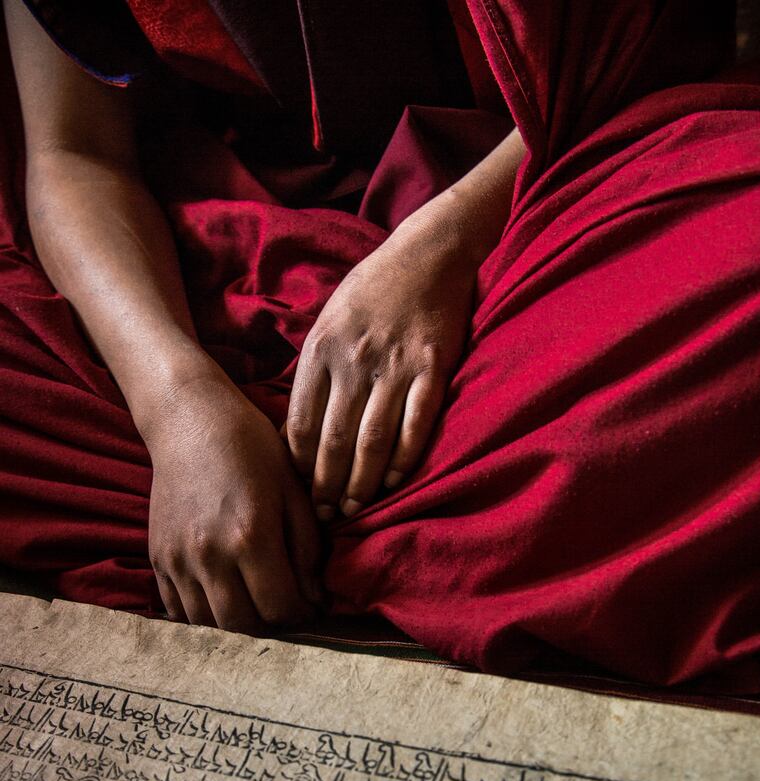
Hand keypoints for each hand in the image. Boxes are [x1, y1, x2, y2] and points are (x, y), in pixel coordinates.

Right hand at [146, 363, 320, 632]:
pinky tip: (224, 599)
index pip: (280, 607)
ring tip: (256, 606)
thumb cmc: (253, 451)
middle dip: (272, 626)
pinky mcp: (158, 558)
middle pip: (243, 625)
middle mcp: (209, 554)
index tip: (312, 606)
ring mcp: (177, 559)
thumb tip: (312, 598)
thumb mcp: (294, 493)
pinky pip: (178, 610)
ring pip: (208, 623)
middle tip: (286, 609)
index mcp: (251, 536)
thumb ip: (306, 551)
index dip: (303, 615)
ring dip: (237, 625)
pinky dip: (204, 615)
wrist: (191, 422)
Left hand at [285, 208, 477, 517]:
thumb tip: (292, 429)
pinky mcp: (432, 368)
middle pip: (332, 440)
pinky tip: (396, 481)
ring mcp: (395, 366)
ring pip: (372, 440)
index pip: (300, 423)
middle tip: (324, 516)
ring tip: (353, 508)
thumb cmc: (372, 292)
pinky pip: (416, 424)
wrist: (428, 252)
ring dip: (361, 482)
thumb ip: (312, 373)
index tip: (298, 493)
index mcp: (320, 349)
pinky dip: (405, 458)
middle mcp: (354, 360)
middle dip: (325, 485)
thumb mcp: (327, 322)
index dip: (297, 466)